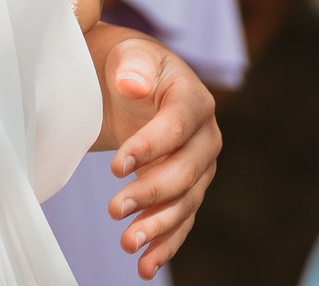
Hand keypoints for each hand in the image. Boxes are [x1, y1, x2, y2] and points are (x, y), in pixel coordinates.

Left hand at [86, 25, 219, 279]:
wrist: (126, 79)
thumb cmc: (125, 63)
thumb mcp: (127, 53)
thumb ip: (132, 65)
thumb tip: (134, 84)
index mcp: (193, 99)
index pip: (175, 128)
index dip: (148, 148)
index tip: (116, 166)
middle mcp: (204, 136)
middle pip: (185, 172)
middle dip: (151, 193)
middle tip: (114, 209)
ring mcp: (198, 166)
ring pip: (185, 203)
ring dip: (157, 226)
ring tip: (126, 243)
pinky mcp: (186, 188)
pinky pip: (181, 220)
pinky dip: (165, 243)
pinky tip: (145, 265)